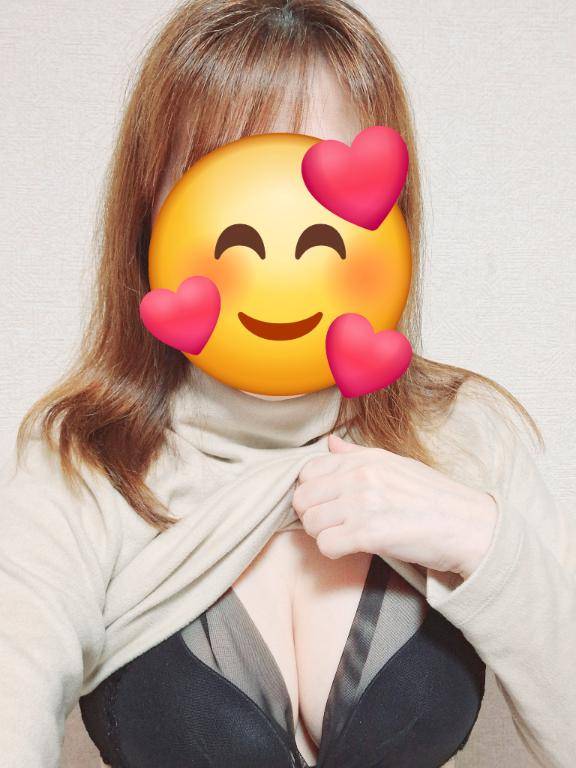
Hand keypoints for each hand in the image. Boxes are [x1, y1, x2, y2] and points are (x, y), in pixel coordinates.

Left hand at [292, 433, 498, 579]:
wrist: (469, 526)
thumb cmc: (435, 498)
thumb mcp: (396, 464)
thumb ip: (357, 455)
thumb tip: (330, 443)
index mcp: (365, 459)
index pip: (307, 471)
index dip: (311, 491)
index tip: (327, 503)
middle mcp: (360, 477)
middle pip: (302, 498)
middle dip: (312, 515)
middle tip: (334, 524)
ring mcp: (363, 504)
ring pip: (310, 523)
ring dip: (323, 535)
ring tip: (346, 536)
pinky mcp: (369, 533)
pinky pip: (325, 545)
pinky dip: (334, 552)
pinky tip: (353, 548)